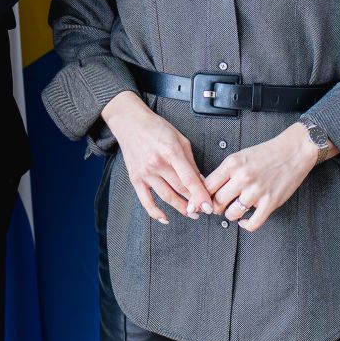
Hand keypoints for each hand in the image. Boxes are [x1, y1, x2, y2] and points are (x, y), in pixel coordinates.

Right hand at [100, 91, 210, 224]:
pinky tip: (165, 218)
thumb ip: (190, 161)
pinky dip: (155, 212)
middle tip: (204, 210)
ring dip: (181, 208)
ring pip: (166, 196)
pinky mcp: (135, 178)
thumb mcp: (180, 139)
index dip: (201, 195)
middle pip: (180, 189)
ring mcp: (145, 172)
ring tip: (191, 213)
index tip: (209, 207)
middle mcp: (157, 163)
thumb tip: (201, 181)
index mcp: (171, 151)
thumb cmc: (156, 128)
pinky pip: (146, 200)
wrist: (130, 122)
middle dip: (194, 202)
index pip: (189, 179)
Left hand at [204, 123, 320, 230]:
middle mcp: (242, 177)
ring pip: (232, 214)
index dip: (201, 197)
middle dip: (214, 207)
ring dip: (230, 215)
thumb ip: (224, 172)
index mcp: (232, 164)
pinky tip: (244, 221)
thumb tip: (207, 187)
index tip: (200, 202)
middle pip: (217, 202)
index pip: (206, 187)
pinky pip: (253, 223)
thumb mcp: (239, 156)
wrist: (294, 151)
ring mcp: (257, 191)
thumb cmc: (266, 153)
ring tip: (233, 209)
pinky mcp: (270, 202)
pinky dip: (246, 225)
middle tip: (217, 207)